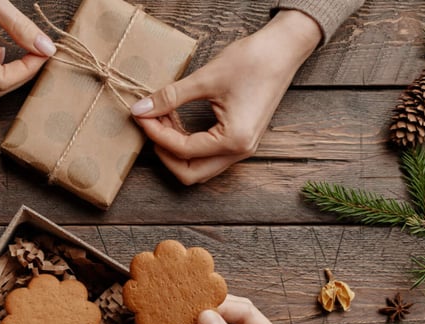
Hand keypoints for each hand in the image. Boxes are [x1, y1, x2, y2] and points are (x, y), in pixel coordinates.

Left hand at [131, 10, 322, 184]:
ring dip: (176, 150)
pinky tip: (177, 121)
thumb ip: (171, 97)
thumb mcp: (206, 78)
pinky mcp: (241, 138)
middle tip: (150, 125)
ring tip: (162, 119)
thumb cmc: (252, 61)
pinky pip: (209, 154)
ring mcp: (243, 148)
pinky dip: (189, 144)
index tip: (141, 114)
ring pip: (200, 167)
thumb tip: (141, 109)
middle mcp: (241, 151)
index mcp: (234, 141)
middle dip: (165, 154)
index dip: (156, 133)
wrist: (283, 49)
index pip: (183, 150)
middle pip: (191, 174)